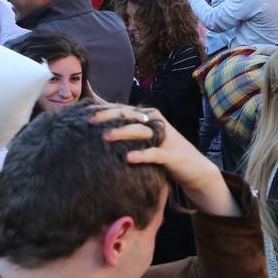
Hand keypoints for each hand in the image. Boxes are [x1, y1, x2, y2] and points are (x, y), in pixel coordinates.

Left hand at [97, 106, 231, 212]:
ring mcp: (165, 138)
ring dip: (122, 132)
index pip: (122, 109)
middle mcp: (156, 123)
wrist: (195, 168)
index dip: (103, 109)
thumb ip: (126, 129)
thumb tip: (98, 122)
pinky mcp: (172, 155)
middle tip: (89, 121)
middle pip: (129, 115)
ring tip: (105, 136)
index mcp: (148, 117)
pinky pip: (155, 154)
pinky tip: (129, 158)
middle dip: (108, 116)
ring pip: (141, 131)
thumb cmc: (164, 153)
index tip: (82, 113)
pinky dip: (142, 155)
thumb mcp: (145, 139)